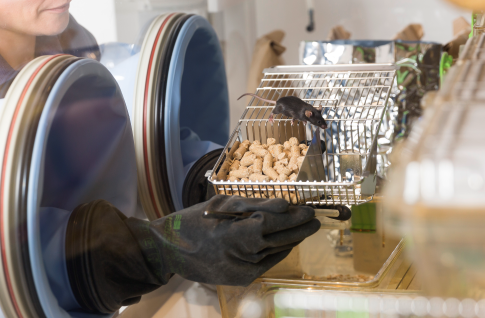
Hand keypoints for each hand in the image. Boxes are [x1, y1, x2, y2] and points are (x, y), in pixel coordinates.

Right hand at [126, 194, 320, 285]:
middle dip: (299, 228)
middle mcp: (239, 254)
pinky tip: (286, 243)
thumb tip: (283, 206)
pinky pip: (267, 264)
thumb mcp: (221, 206)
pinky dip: (278, 253)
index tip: (309, 209)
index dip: (294, 216)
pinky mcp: (240, 279)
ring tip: (303, 229)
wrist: (170, 250)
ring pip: (275, 252)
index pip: (273, 222)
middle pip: (279, 239)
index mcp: (233, 232)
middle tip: (314, 219)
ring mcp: (241, 270)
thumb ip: (252, 206)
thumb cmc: (195, 221)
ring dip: (292, 239)